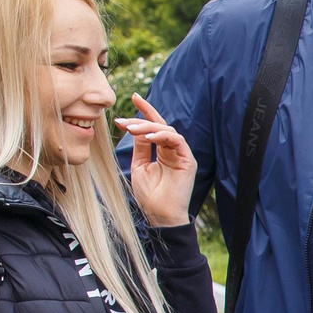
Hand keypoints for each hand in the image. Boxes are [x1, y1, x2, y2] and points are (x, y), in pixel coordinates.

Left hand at [116, 94, 197, 228]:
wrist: (160, 216)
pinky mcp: (188, 160)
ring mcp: (182, 155)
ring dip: (148, 127)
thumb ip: (140, 147)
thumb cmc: (150, 196)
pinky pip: (177, 140)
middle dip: (142, 118)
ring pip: (167, 130)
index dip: (145, 111)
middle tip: (124, 120)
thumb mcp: (139, 166)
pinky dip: (162, 136)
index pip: (154, 127)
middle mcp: (173, 150)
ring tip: (132, 129)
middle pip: (160, 125)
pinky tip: (149, 138)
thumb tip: (135, 128)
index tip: (133, 97)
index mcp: (162, 152)